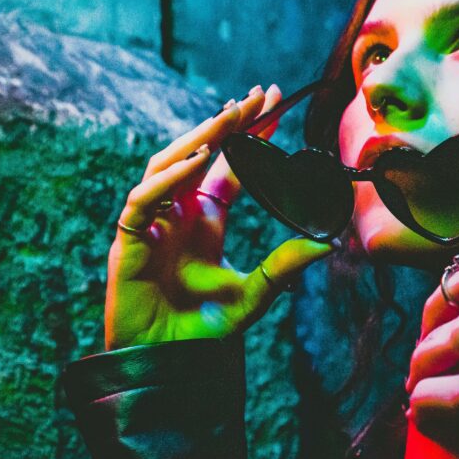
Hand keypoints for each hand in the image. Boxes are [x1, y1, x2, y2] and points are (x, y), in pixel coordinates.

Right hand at [105, 85, 335, 350]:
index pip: (229, 164)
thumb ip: (284, 267)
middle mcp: (179, 212)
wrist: (167, 362)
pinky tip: (195, 163)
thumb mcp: (254, 295)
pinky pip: (143, 200)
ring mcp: (152, 223)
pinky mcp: (128, 240)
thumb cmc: (204, 330)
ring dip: (198, 139)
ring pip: (168, 165)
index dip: (249, 134)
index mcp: (207, 218)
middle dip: (227, 122)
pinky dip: (167, 180)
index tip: (273, 102)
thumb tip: (329, 243)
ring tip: (230, 117)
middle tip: (259, 96)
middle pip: (199, 153)